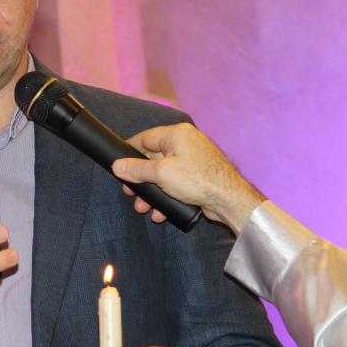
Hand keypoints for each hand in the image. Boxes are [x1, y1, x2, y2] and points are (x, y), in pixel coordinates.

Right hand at [111, 123, 264, 233]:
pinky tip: (161, 212)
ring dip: (152, 192)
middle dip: (141, 180)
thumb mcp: (160, 173)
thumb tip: (117, 166)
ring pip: (164, 175)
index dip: (129, 151)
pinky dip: (167, 196)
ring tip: (143, 208)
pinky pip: (176, 184)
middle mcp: (186, 144)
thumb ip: (136, 169)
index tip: (118, 164)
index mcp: (177, 134)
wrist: (229, 200)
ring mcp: (193, 161)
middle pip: (153, 159)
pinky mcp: (198, 177)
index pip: (145, 138)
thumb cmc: (197, 180)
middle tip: (130, 192)